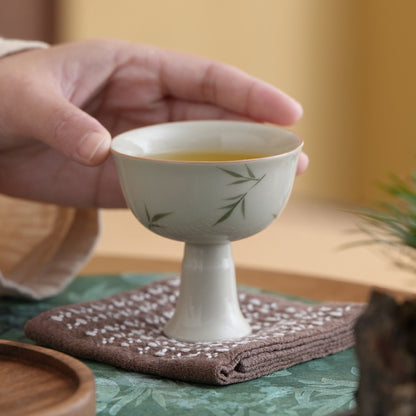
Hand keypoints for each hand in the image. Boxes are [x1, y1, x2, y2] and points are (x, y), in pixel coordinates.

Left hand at [0, 39, 306, 207]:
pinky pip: (173, 189)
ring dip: (237, 171)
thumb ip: (66, 121)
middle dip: (257, 137)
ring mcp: (143, 148)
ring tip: (276, 184)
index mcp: (135, 70)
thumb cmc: (2, 99)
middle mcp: (148, 109)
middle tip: (296, 158)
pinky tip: (224, 208)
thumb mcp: (28, 98)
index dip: (249, 94)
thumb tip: (104, 151)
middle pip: (214, 121)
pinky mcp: (130, 181)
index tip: (288, 113)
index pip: (204, 79)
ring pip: (200, 157)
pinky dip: (199, 198)